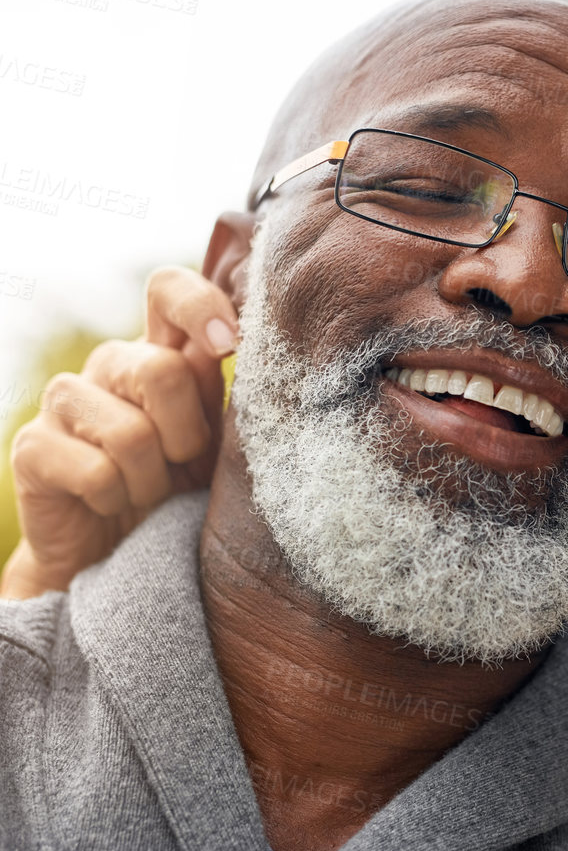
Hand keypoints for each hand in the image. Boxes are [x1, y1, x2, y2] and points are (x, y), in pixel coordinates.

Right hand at [0, 267, 236, 598]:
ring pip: (129, 432)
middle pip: (159, 370)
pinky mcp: (33, 446)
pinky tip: (109, 505)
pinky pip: (95, 473)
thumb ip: (228, 395)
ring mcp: (65, 401)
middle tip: (181, 466)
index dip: (200, 305)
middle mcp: (110, 366)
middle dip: (187, 436)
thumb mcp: (218, 446)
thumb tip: (250, 345)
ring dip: (151, 481)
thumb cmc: (180, 495)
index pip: (168, 290)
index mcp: (161, 355)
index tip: (230, 345)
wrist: (117, 560)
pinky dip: (116, 500)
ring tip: (146, 494)